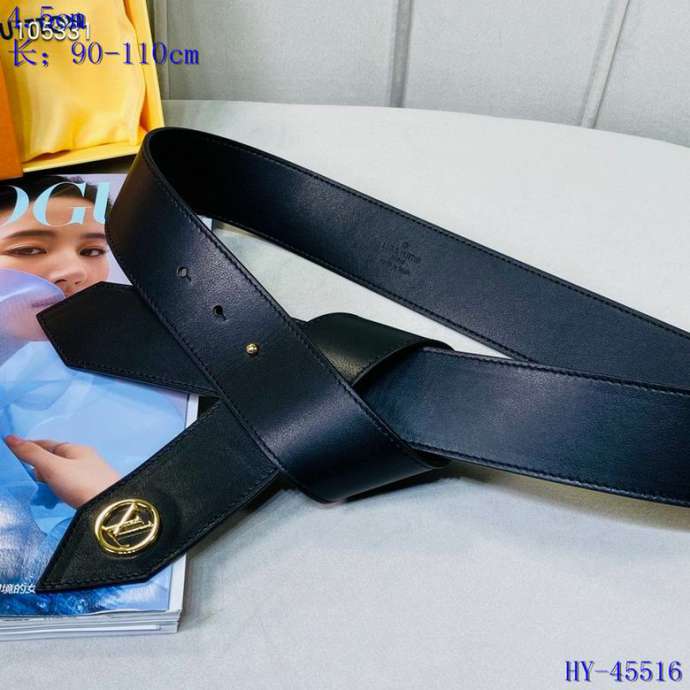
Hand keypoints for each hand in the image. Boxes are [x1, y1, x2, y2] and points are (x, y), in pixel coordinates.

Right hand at [4, 435, 119, 508]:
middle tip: (30, 480)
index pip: (48, 444)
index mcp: (76, 449)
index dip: (30, 447)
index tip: (14, 454)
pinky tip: (54, 501)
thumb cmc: (82, 483)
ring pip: (61, 475)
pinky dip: (58, 493)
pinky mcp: (91, 491)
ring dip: (48, 483)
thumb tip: (10, 437)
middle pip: (54, 460)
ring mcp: (89, 475)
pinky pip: (68, 488)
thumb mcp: (53, 467)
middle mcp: (84, 459)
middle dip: (39, 469)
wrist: (110, 507)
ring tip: (41, 494)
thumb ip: (32, 454)